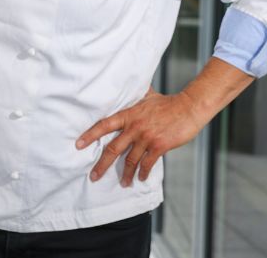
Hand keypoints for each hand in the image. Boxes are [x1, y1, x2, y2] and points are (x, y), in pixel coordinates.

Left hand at [76, 89, 207, 186]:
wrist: (188, 108)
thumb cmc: (167, 102)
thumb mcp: (146, 96)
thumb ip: (134, 95)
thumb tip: (125, 84)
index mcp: (128, 115)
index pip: (104, 125)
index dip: (90, 135)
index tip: (78, 145)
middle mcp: (134, 127)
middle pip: (113, 148)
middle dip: (101, 164)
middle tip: (93, 176)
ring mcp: (146, 137)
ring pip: (130, 159)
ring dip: (125, 174)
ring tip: (122, 183)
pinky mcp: (159, 146)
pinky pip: (147, 163)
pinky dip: (143, 172)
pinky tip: (140, 178)